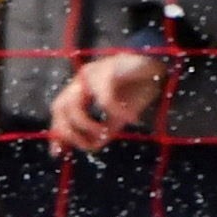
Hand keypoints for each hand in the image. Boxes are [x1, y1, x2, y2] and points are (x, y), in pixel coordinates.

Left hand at [46, 45, 173, 155]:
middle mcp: (82, 79)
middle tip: (90, 144)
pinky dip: (116, 112)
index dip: (57, 132)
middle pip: (60, 107)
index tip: (59, 152)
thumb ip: (103, 129)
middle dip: (70, 131)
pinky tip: (132, 119)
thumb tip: (92, 146)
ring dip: (88, 126)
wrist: (159, 64)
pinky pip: (104, 97)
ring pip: (75, 104)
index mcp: (80, 87)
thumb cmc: (138, 88)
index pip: (59, 110)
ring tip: (107, 133)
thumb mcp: (117, 115)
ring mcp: (93, 72)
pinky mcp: (109, 68)